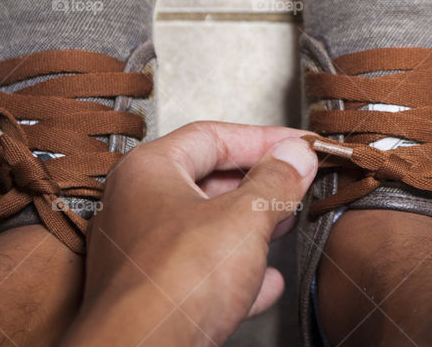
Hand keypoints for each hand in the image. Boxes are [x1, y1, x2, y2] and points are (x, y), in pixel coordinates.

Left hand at [62, 122, 317, 346]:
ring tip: (286, 223)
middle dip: (258, 183)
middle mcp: (135, 205)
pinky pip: (199, 273)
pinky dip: (235, 273)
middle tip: (296, 181)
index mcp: (148, 170)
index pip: (211, 136)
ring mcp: (140, 252)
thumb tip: (293, 154)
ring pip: (204, 228)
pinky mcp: (150, 295)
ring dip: (250, 227)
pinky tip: (266, 283)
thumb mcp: (243, 219)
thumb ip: (274, 182)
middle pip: (207, 180)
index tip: (296, 144)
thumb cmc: (173, 284)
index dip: (261, 138)